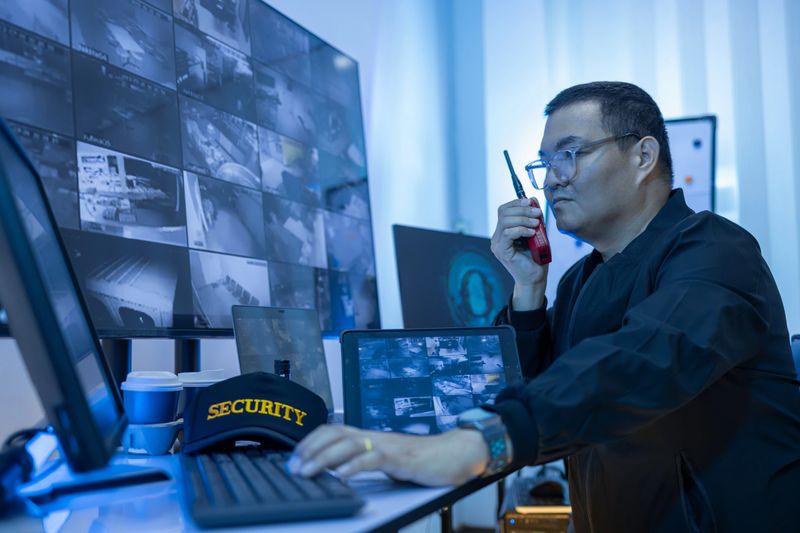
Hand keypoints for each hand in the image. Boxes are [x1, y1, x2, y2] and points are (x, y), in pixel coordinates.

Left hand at [289, 425, 489, 486]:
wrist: (454, 454)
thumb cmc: (421, 460)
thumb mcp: (386, 459)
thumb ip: (364, 461)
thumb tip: (336, 470)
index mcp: (369, 436)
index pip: (333, 430)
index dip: (311, 441)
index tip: (295, 457)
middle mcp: (374, 436)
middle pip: (335, 434)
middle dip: (311, 450)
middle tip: (295, 467)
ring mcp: (387, 445)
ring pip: (349, 444)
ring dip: (325, 458)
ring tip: (309, 471)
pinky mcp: (401, 457)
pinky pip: (374, 458)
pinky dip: (355, 466)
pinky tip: (343, 476)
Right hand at [491, 199, 547, 308]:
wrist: (535, 278)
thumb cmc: (537, 257)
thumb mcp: (537, 233)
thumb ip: (533, 218)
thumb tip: (532, 199)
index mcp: (503, 231)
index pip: (504, 210)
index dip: (516, 203)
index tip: (531, 202)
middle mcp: (497, 237)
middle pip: (503, 213)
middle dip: (522, 209)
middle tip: (538, 213)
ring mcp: (497, 244)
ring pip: (505, 221)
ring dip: (523, 219)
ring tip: (536, 224)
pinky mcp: (502, 251)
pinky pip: (508, 233)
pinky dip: (521, 230)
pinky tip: (532, 233)